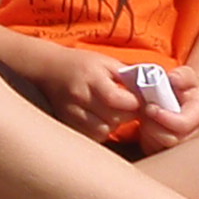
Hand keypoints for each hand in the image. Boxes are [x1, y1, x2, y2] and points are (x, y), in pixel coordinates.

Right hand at [27, 43, 145, 138]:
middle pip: (112, 118)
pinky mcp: (67, 123)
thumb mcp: (104, 61)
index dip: (133, 103)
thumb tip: (150, 87)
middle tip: (128, 108)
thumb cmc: (81, 63)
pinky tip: (100, 120)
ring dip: (113, 124)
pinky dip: (100, 131)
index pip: (117, 99)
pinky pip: (91, 136)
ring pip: (102, 130)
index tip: (138, 101)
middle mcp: (80, 96)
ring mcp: (72, 112)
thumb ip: (127, 74)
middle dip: (126, 115)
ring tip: (113, 114)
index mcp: (92, 78)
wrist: (48, 68)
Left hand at [136, 65, 198, 150]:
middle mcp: (192, 136)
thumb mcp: (187, 76)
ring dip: (147, 130)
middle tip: (146, 108)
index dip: (165, 118)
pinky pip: (151, 149)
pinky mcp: (166, 150)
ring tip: (146, 114)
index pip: (183, 125)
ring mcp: (180, 146)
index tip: (151, 107)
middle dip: (153, 124)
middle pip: (169, 140)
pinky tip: (147, 123)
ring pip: (158, 146)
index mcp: (198, 116)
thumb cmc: (186, 88)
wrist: (186, 101)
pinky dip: (145, 137)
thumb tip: (173, 79)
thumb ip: (182, 76)